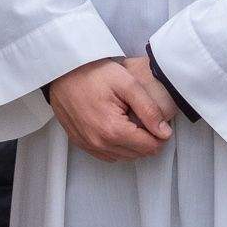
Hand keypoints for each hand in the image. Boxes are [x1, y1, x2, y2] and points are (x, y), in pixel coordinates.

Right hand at [46, 57, 172, 161]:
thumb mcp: (127, 83)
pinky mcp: (79, 142)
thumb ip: (149, 109)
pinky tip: (114, 126)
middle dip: (145, 137)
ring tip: (126, 118)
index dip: (159, 132)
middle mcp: (99, 143)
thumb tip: (164, 133)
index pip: (151, 147)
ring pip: (123, 156)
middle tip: (139, 114)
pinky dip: (115, 145)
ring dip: (130, 142)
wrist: (61, 70)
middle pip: (138, 154)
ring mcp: (87, 145)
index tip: (153, 116)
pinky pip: (106, 154)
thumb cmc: (93, 73)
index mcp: (113, 130)